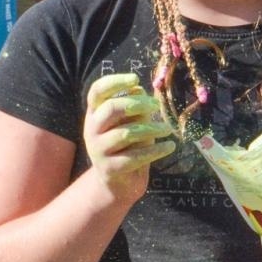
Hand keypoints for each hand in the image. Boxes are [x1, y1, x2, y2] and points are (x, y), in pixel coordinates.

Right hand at [83, 73, 174, 201]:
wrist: (119, 181)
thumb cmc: (127, 144)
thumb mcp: (130, 122)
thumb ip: (133, 107)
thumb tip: (139, 89)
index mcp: (94, 113)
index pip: (97, 91)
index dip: (114, 82)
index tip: (136, 79)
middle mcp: (91, 129)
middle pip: (111, 109)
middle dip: (137, 104)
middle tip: (156, 106)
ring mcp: (98, 150)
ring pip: (125, 134)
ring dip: (151, 129)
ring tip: (167, 129)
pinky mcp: (109, 169)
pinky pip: (135, 157)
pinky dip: (156, 150)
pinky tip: (170, 146)